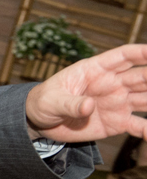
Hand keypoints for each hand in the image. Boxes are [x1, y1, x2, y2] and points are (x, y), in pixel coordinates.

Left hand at [24, 45, 146, 141]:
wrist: (42, 123)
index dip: (141, 53)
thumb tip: (89, 107)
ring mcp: (118, 102)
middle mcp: (112, 83)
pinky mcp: (118, 122)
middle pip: (142, 76)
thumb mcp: (51, 101)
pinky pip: (139, 125)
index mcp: (95, 70)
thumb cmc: (44, 103)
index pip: (123, 57)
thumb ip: (70, 103)